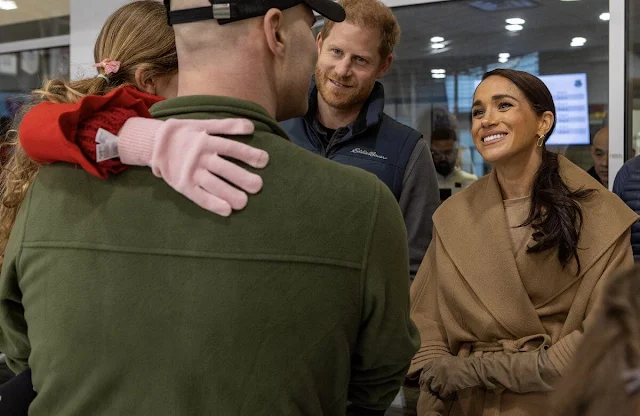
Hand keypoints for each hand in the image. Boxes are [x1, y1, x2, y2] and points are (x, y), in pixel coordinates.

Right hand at [118, 118, 268, 215]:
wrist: (154, 143)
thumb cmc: (185, 133)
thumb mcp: (204, 124)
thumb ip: (227, 126)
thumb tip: (251, 127)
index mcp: (206, 140)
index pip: (231, 148)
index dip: (248, 154)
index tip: (265, 161)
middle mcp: (200, 156)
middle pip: (224, 168)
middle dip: (241, 177)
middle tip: (258, 186)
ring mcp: (191, 172)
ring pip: (212, 184)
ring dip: (228, 193)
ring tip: (244, 203)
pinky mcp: (183, 185)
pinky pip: (198, 196)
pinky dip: (212, 204)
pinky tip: (226, 211)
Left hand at [420, 355, 485, 398]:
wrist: (473, 370)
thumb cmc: (462, 364)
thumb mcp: (448, 359)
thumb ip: (439, 363)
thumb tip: (432, 369)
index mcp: (437, 361)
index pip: (425, 368)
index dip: (426, 374)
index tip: (428, 378)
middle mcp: (437, 368)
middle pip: (427, 379)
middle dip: (430, 383)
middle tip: (435, 386)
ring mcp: (442, 377)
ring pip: (433, 387)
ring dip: (438, 389)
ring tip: (444, 388)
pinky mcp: (448, 385)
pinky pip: (442, 393)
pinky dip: (445, 394)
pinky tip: (449, 392)